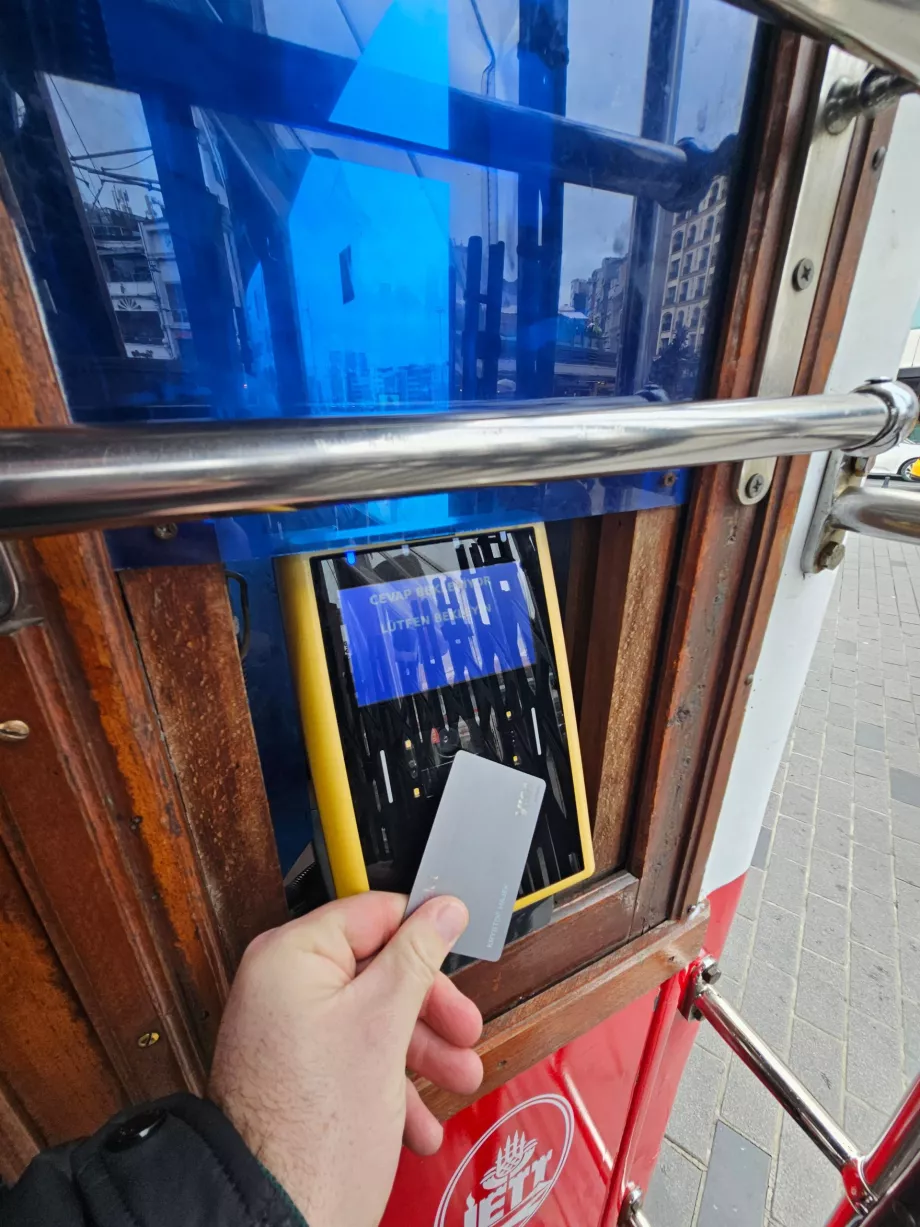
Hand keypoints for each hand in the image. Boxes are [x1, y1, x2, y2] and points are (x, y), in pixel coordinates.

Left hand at [208, 891, 482, 1226]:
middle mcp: (280, 989)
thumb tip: (442, 909)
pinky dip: (389, 1085)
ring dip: (421, 1052)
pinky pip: (351, 1061)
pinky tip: (417, 1121)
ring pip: (370, 1021)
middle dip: (430, 1009)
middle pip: (377, 972)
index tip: (461, 940)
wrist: (275, 1219)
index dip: (424, 932)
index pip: (373, 914)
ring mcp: (285, 1036)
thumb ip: (417, 958)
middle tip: (465, 1030)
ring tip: (456, 1080)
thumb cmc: (314, 1128)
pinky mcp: (293, 1078)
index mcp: (291, 957)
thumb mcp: (384, 1025)